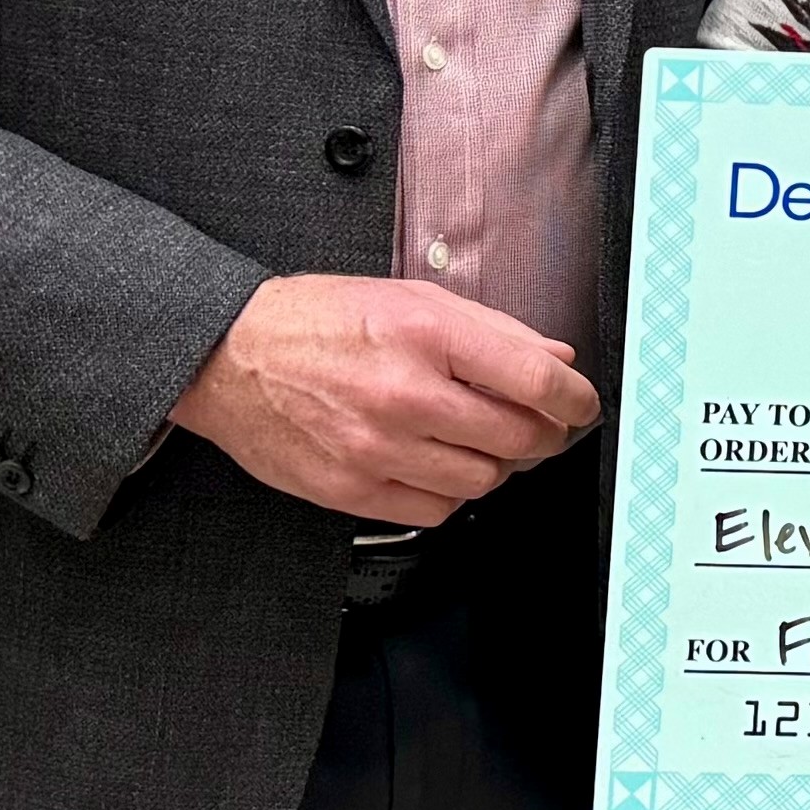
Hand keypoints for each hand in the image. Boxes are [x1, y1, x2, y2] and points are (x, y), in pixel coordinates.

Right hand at [171, 274, 598, 526]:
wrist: (229, 359)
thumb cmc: (318, 321)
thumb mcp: (410, 300)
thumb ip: (492, 330)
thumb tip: (556, 358)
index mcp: (425, 334)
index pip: (533, 379)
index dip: (575, 398)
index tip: (580, 404)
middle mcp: (404, 394)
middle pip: (517, 438)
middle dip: (542, 434)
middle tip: (538, 425)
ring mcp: (377, 449)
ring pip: (482, 480)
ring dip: (496, 464)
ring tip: (479, 440)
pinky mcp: (351, 490)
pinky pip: (436, 509)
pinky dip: (451, 491)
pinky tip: (438, 463)